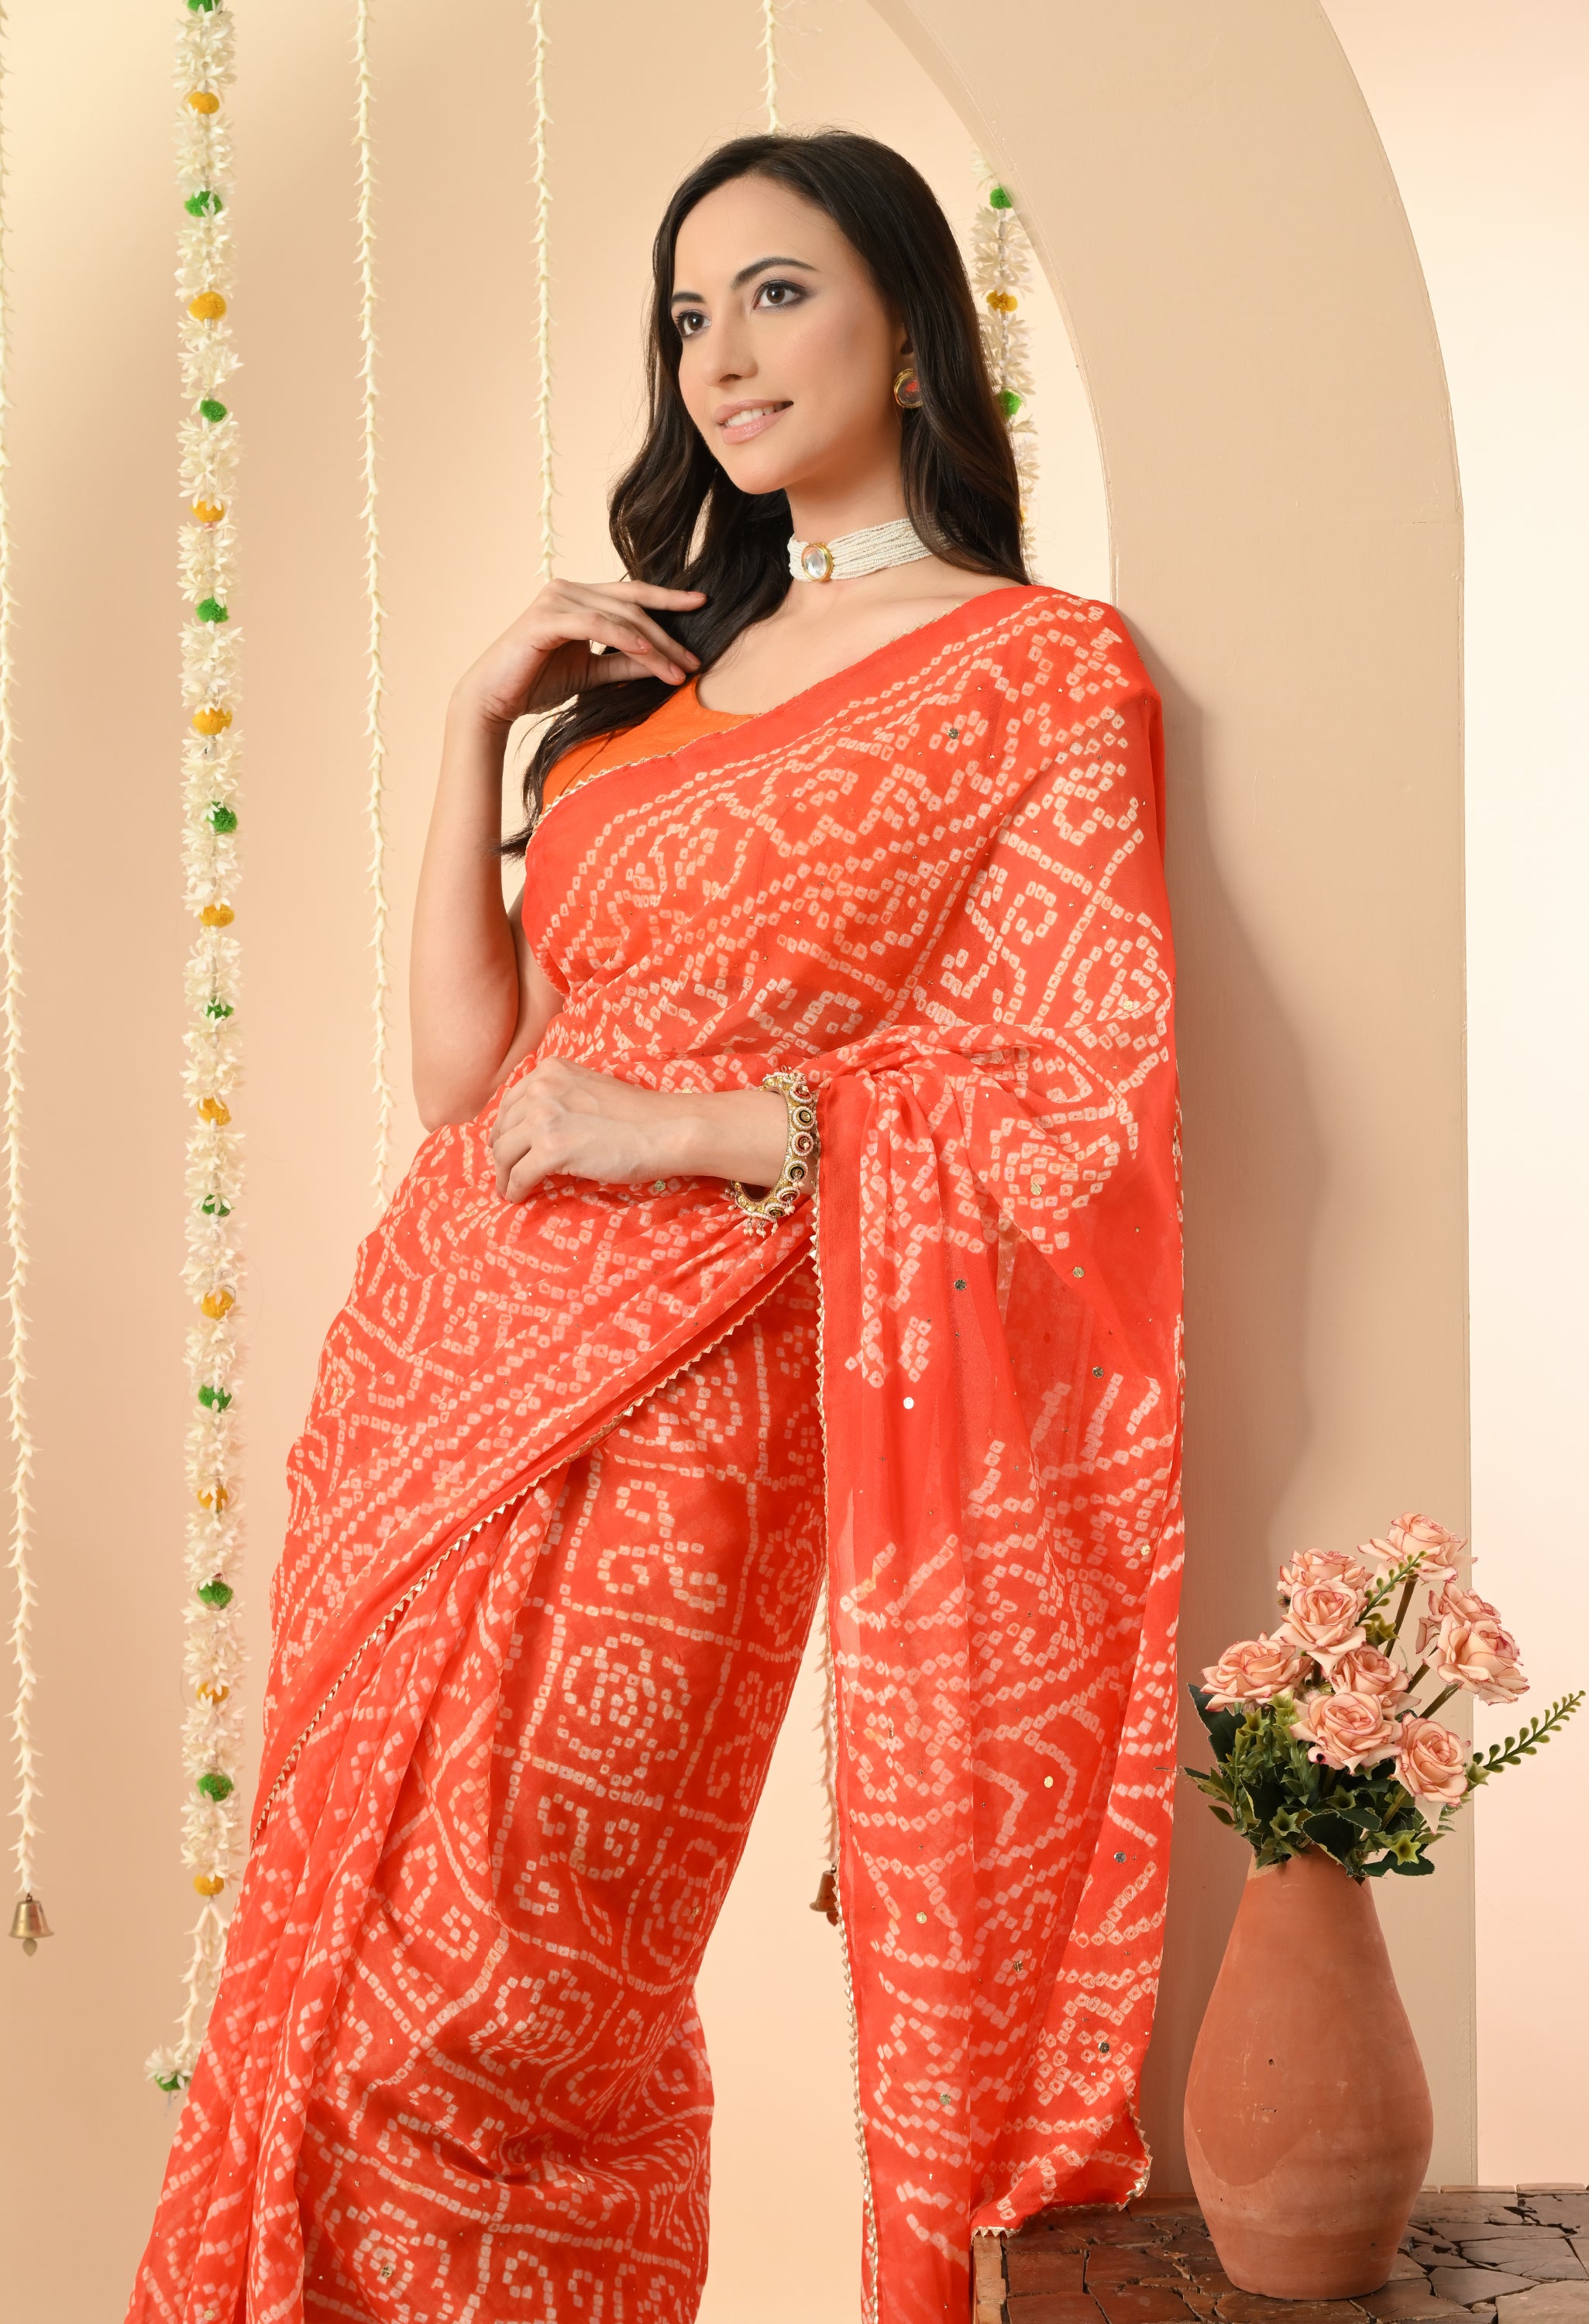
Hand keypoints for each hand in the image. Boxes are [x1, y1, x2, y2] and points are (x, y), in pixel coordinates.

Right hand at [454, 578, 707, 727]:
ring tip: (677, 670)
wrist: (493, 699)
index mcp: (579, 597)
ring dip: (653, 645)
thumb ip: (626, 664)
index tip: (701, 605)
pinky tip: (647, 655)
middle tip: (694, 661)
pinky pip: (595, 624)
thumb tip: (665, 663)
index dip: (668, 598)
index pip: (632, 595)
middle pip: (632, 605)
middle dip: (668, 634)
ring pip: (619, 616)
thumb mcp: (593, 673)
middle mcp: (567, 590)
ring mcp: (556, 601)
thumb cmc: (537, 683)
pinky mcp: (545, 619)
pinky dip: (624, 638)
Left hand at [491, 1059, 788, 1201]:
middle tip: (505, 1173)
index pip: (510, 1102)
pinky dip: (513, 1190)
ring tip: (508, 1189)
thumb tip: (533, 1127)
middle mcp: (541, 1088)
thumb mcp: (590, 1089)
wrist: (666, 1129)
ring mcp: (545, 1118)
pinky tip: (518, 1198)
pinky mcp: (552, 1149)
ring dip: (503, 1175)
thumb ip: (560, 1098)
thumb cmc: (638, 1115)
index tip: (505, 1147)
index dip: (503, 1129)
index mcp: (550, 1071)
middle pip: (502, 1128)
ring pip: (503, 1154)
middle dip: (500, 1154)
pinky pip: (518, 1175)